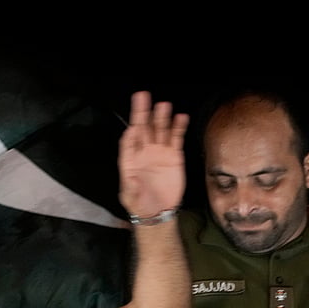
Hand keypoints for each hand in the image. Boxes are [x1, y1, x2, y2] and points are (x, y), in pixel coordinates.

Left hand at [118, 91, 187, 218]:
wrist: (158, 211)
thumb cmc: (139, 203)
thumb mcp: (130, 197)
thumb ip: (131, 187)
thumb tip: (133, 178)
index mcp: (129, 160)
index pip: (128, 141)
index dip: (131, 132)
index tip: (134, 125)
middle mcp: (143, 153)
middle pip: (142, 129)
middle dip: (142, 113)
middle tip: (142, 96)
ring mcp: (159, 153)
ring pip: (159, 130)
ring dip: (160, 117)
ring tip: (162, 105)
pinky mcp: (173, 156)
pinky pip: (175, 139)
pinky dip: (178, 128)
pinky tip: (180, 117)